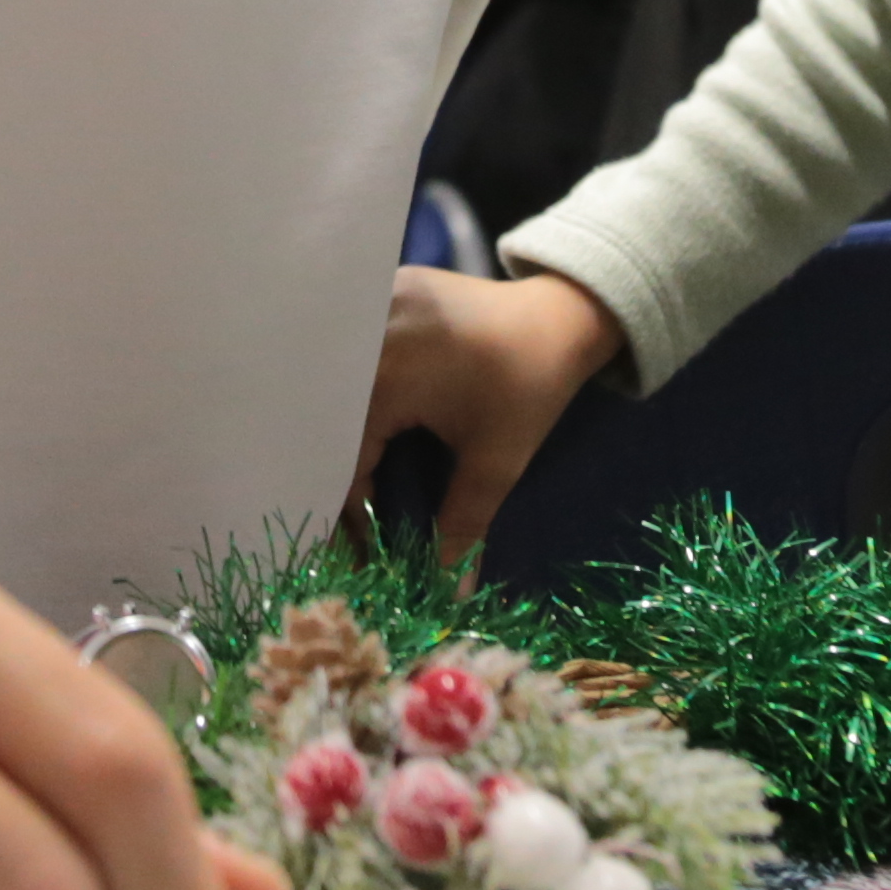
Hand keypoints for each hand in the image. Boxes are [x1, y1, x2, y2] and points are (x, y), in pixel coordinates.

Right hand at [345, 267, 625, 561]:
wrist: (560, 316)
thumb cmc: (530, 388)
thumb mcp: (497, 462)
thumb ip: (464, 528)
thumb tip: (452, 597)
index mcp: (388, 373)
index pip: (346, 455)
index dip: (354, 510)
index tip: (367, 549)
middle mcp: (366, 329)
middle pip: (330, 418)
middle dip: (339, 470)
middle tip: (362, 515)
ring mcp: (371, 302)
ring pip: (336, 381)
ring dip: (342, 426)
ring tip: (362, 471)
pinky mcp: (379, 292)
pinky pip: (350, 348)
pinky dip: (353, 386)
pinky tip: (364, 418)